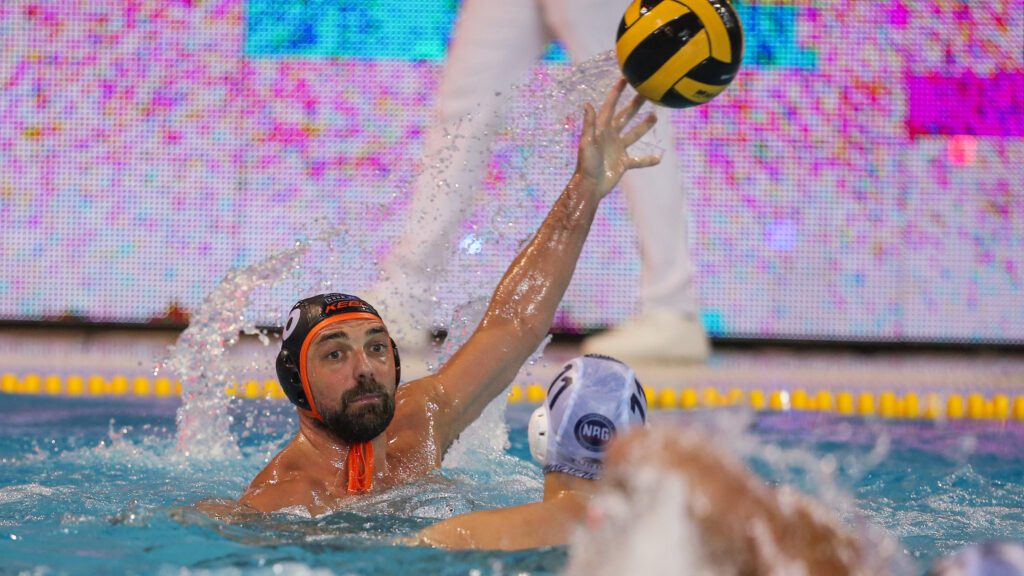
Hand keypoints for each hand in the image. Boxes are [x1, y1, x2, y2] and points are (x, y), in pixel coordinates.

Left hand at [574, 78, 660, 199]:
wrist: (590, 186)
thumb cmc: (586, 164)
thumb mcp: (587, 142)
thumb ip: (589, 124)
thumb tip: (587, 104)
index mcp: (602, 129)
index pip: (610, 107)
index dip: (616, 93)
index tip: (625, 79)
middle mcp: (611, 136)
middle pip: (625, 116)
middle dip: (635, 105)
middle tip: (646, 92)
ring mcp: (618, 149)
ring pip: (634, 134)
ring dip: (644, 126)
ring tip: (655, 115)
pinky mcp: (623, 162)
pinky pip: (638, 160)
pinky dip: (648, 160)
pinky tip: (658, 158)